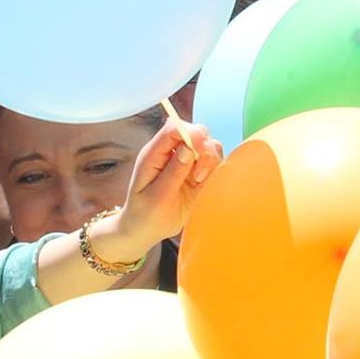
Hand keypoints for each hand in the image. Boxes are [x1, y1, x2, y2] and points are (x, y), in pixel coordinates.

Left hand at [104, 118, 221, 258]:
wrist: (144, 231)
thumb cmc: (144, 214)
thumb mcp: (156, 196)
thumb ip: (172, 172)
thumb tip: (187, 148)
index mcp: (155, 153)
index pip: (174, 128)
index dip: (190, 132)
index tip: (198, 149)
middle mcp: (173, 154)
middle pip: (197, 133)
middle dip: (204, 148)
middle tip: (198, 174)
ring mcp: (187, 164)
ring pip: (210, 147)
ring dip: (210, 161)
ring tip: (198, 181)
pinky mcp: (199, 176)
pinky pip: (215, 165)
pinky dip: (215, 172)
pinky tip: (203, 186)